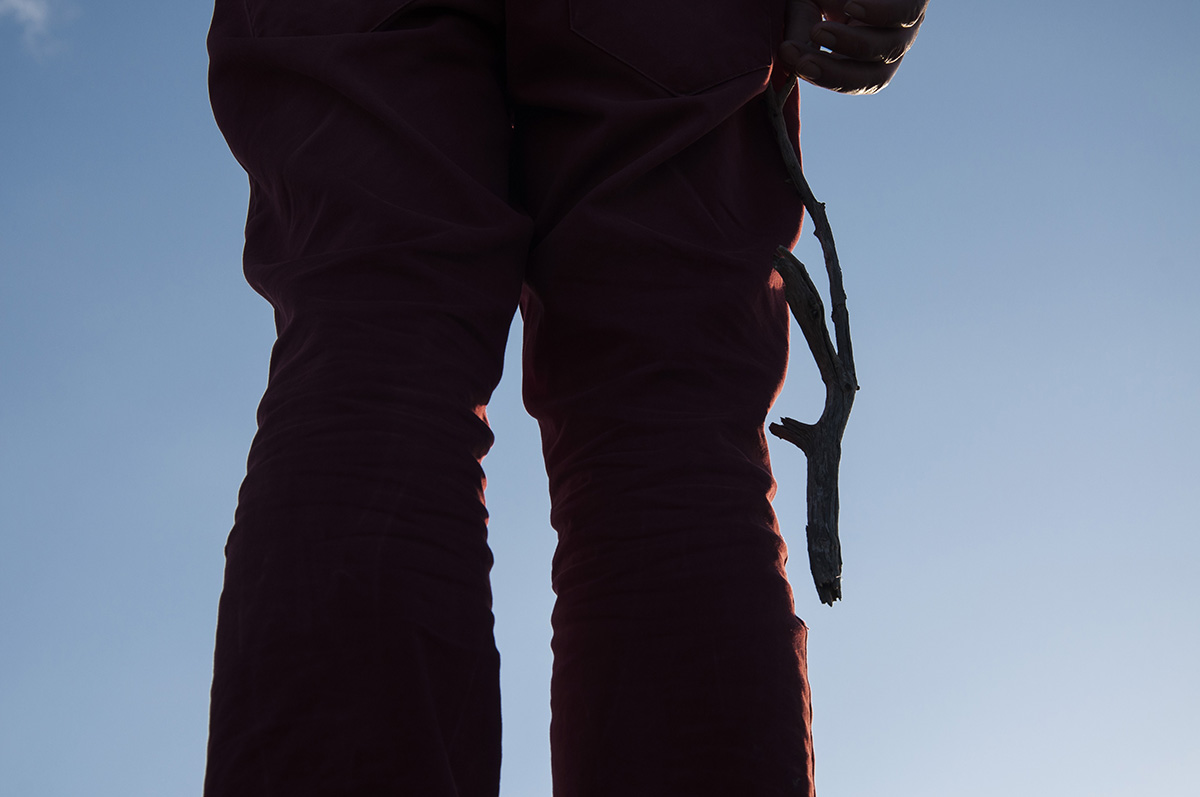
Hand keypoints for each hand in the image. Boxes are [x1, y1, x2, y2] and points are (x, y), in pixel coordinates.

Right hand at [780, 0, 927, 93]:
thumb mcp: (807, 7)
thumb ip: (799, 33)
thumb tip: (788, 57)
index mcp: (865, 58)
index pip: (853, 81)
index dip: (827, 79)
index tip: (797, 67)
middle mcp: (889, 47)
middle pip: (875, 77)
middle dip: (835, 73)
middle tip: (803, 62)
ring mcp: (906, 24)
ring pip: (888, 48)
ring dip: (851, 44)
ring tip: (818, 32)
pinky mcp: (913, 0)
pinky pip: (906, 13)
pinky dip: (879, 14)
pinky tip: (852, 7)